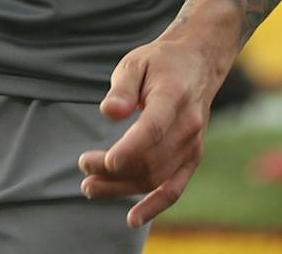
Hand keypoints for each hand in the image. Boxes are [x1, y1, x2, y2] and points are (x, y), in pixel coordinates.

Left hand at [77, 29, 229, 228]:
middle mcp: (188, 126)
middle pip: (150, 158)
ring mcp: (193, 145)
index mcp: (173, 97)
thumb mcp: (135, 62)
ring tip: (89, 187)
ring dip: (123, 187)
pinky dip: (155, 205)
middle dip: (114, 170)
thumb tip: (108, 112)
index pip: (153, 129)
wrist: (198, 64)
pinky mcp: (193, 158)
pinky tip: (133, 219)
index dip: (129, 149)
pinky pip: (175, 188)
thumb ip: (122, 88)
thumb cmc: (159, 63)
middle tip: (83, 168)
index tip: (105, 161)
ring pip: (157, 177)